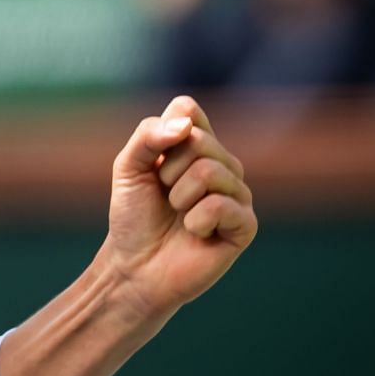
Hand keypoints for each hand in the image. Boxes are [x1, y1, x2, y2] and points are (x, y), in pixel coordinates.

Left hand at [101, 95, 257, 320]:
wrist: (134, 266)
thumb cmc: (134, 216)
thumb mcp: (128, 168)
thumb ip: (149, 136)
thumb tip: (186, 126)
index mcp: (197, 146)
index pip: (188, 109)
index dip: (163, 133)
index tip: (152, 163)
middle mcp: (223, 164)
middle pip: (198, 139)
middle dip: (167, 170)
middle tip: (164, 196)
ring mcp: (238, 194)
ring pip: (211, 170)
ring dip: (180, 196)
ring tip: (178, 215)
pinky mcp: (246, 225)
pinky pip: (221, 205)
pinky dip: (196, 221)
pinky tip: (195, 233)